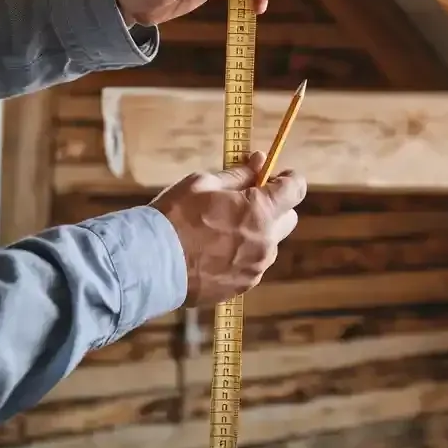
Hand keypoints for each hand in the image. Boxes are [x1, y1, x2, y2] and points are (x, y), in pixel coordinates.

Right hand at [150, 151, 306, 305]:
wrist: (151, 265)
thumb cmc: (175, 218)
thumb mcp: (204, 184)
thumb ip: (238, 175)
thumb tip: (259, 161)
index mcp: (260, 211)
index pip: (296, 189)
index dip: (289, 179)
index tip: (276, 176)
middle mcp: (266, 241)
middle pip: (288, 218)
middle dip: (274, 206)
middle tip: (246, 201)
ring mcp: (256, 267)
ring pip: (270, 243)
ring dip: (257, 232)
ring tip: (222, 229)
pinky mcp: (243, 285)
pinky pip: (253, 263)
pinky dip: (243, 253)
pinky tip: (214, 250)